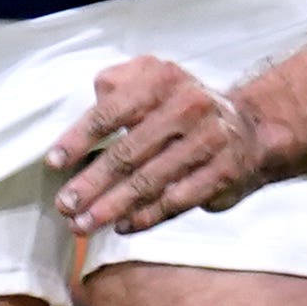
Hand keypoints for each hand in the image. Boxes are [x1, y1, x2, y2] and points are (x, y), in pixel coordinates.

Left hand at [49, 56, 272, 236]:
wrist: (252, 129)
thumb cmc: (184, 108)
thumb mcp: (154, 80)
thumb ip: (117, 84)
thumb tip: (89, 102)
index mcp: (163, 79)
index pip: (110, 111)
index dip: (78, 139)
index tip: (54, 163)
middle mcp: (188, 106)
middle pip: (127, 152)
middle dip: (91, 183)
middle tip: (65, 205)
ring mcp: (209, 140)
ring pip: (150, 181)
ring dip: (112, 206)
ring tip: (84, 224)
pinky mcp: (224, 172)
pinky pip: (177, 200)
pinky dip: (147, 216)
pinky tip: (123, 226)